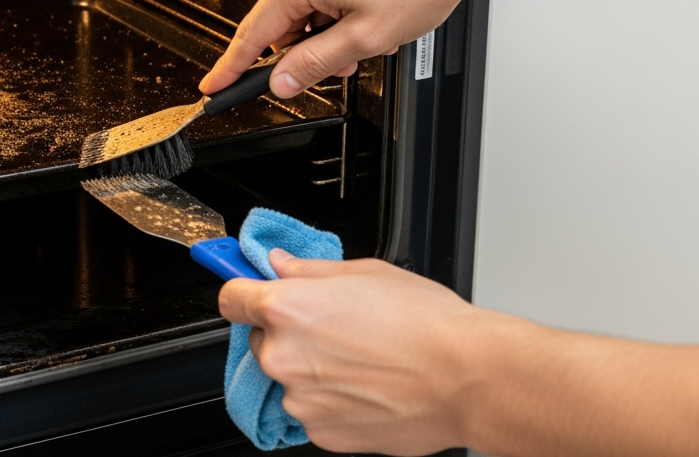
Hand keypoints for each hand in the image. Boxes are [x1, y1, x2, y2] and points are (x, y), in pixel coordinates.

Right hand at [199, 0, 496, 98]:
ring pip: (307, 9)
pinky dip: (340, 10)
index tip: (213, 86)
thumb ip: (315, 65)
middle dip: (309, 50)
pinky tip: (371, 14)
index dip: (233, 67)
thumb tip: (281, 82)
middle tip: (346, 63)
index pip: (254, 34)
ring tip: (371, 34)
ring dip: (330, 31)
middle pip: (284, 23)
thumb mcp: (365, 38)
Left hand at [217, 252, 502, 455]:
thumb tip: (280, 266)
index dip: (243, 291)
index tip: (248, 291)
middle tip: (335, 328)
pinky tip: (367, 386)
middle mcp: (284, 355)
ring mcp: (299, 399)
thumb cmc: (427, 323)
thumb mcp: (365, 272)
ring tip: (362, 360)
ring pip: (288, 378)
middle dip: (288, 333)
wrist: (468, 379)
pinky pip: (311, 410)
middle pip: (261, 339)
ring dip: (311, 370)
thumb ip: (309, 270)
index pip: (230, 297)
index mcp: (288, 308)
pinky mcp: (320, 432)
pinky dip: (330, 400)